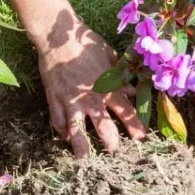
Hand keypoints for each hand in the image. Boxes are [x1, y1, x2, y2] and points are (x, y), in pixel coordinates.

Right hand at [37, 13, 145, 157]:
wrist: (56, 37)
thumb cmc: (85, 43)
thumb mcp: (109, 56)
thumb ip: (121, 75)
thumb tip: (132, 90)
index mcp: (107, 87)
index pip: (125, 112)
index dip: (135, 126)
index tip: (141, 138)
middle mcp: (90, 98)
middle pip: (103, 128)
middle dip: (111, 142)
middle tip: (114, 151)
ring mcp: (70, 101)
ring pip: (77, 130)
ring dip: (81, 146)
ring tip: (84, 158)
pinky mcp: (54, 99)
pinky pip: (57, 121)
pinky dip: (61, 131)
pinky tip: (65, 137)